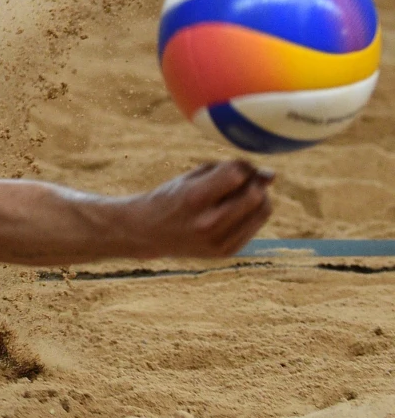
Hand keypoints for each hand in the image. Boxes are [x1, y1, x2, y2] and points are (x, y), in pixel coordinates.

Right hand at [129, 160, 274, 258]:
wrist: (147, 232)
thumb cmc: (170, 197)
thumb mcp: (191, 178)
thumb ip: (228, 171)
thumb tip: (271, 174)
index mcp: (193, 198)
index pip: (236, 174)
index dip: (240, 165)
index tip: (233, 166)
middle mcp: (207, 223)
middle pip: (255, 195)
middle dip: (254, 182)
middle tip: (243, 180)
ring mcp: (218, 241)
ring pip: (262, 211)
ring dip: (259, 197)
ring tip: (240, 194)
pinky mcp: (225, 252)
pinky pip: (254, 226)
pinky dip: (251, 214)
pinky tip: (234, 210)